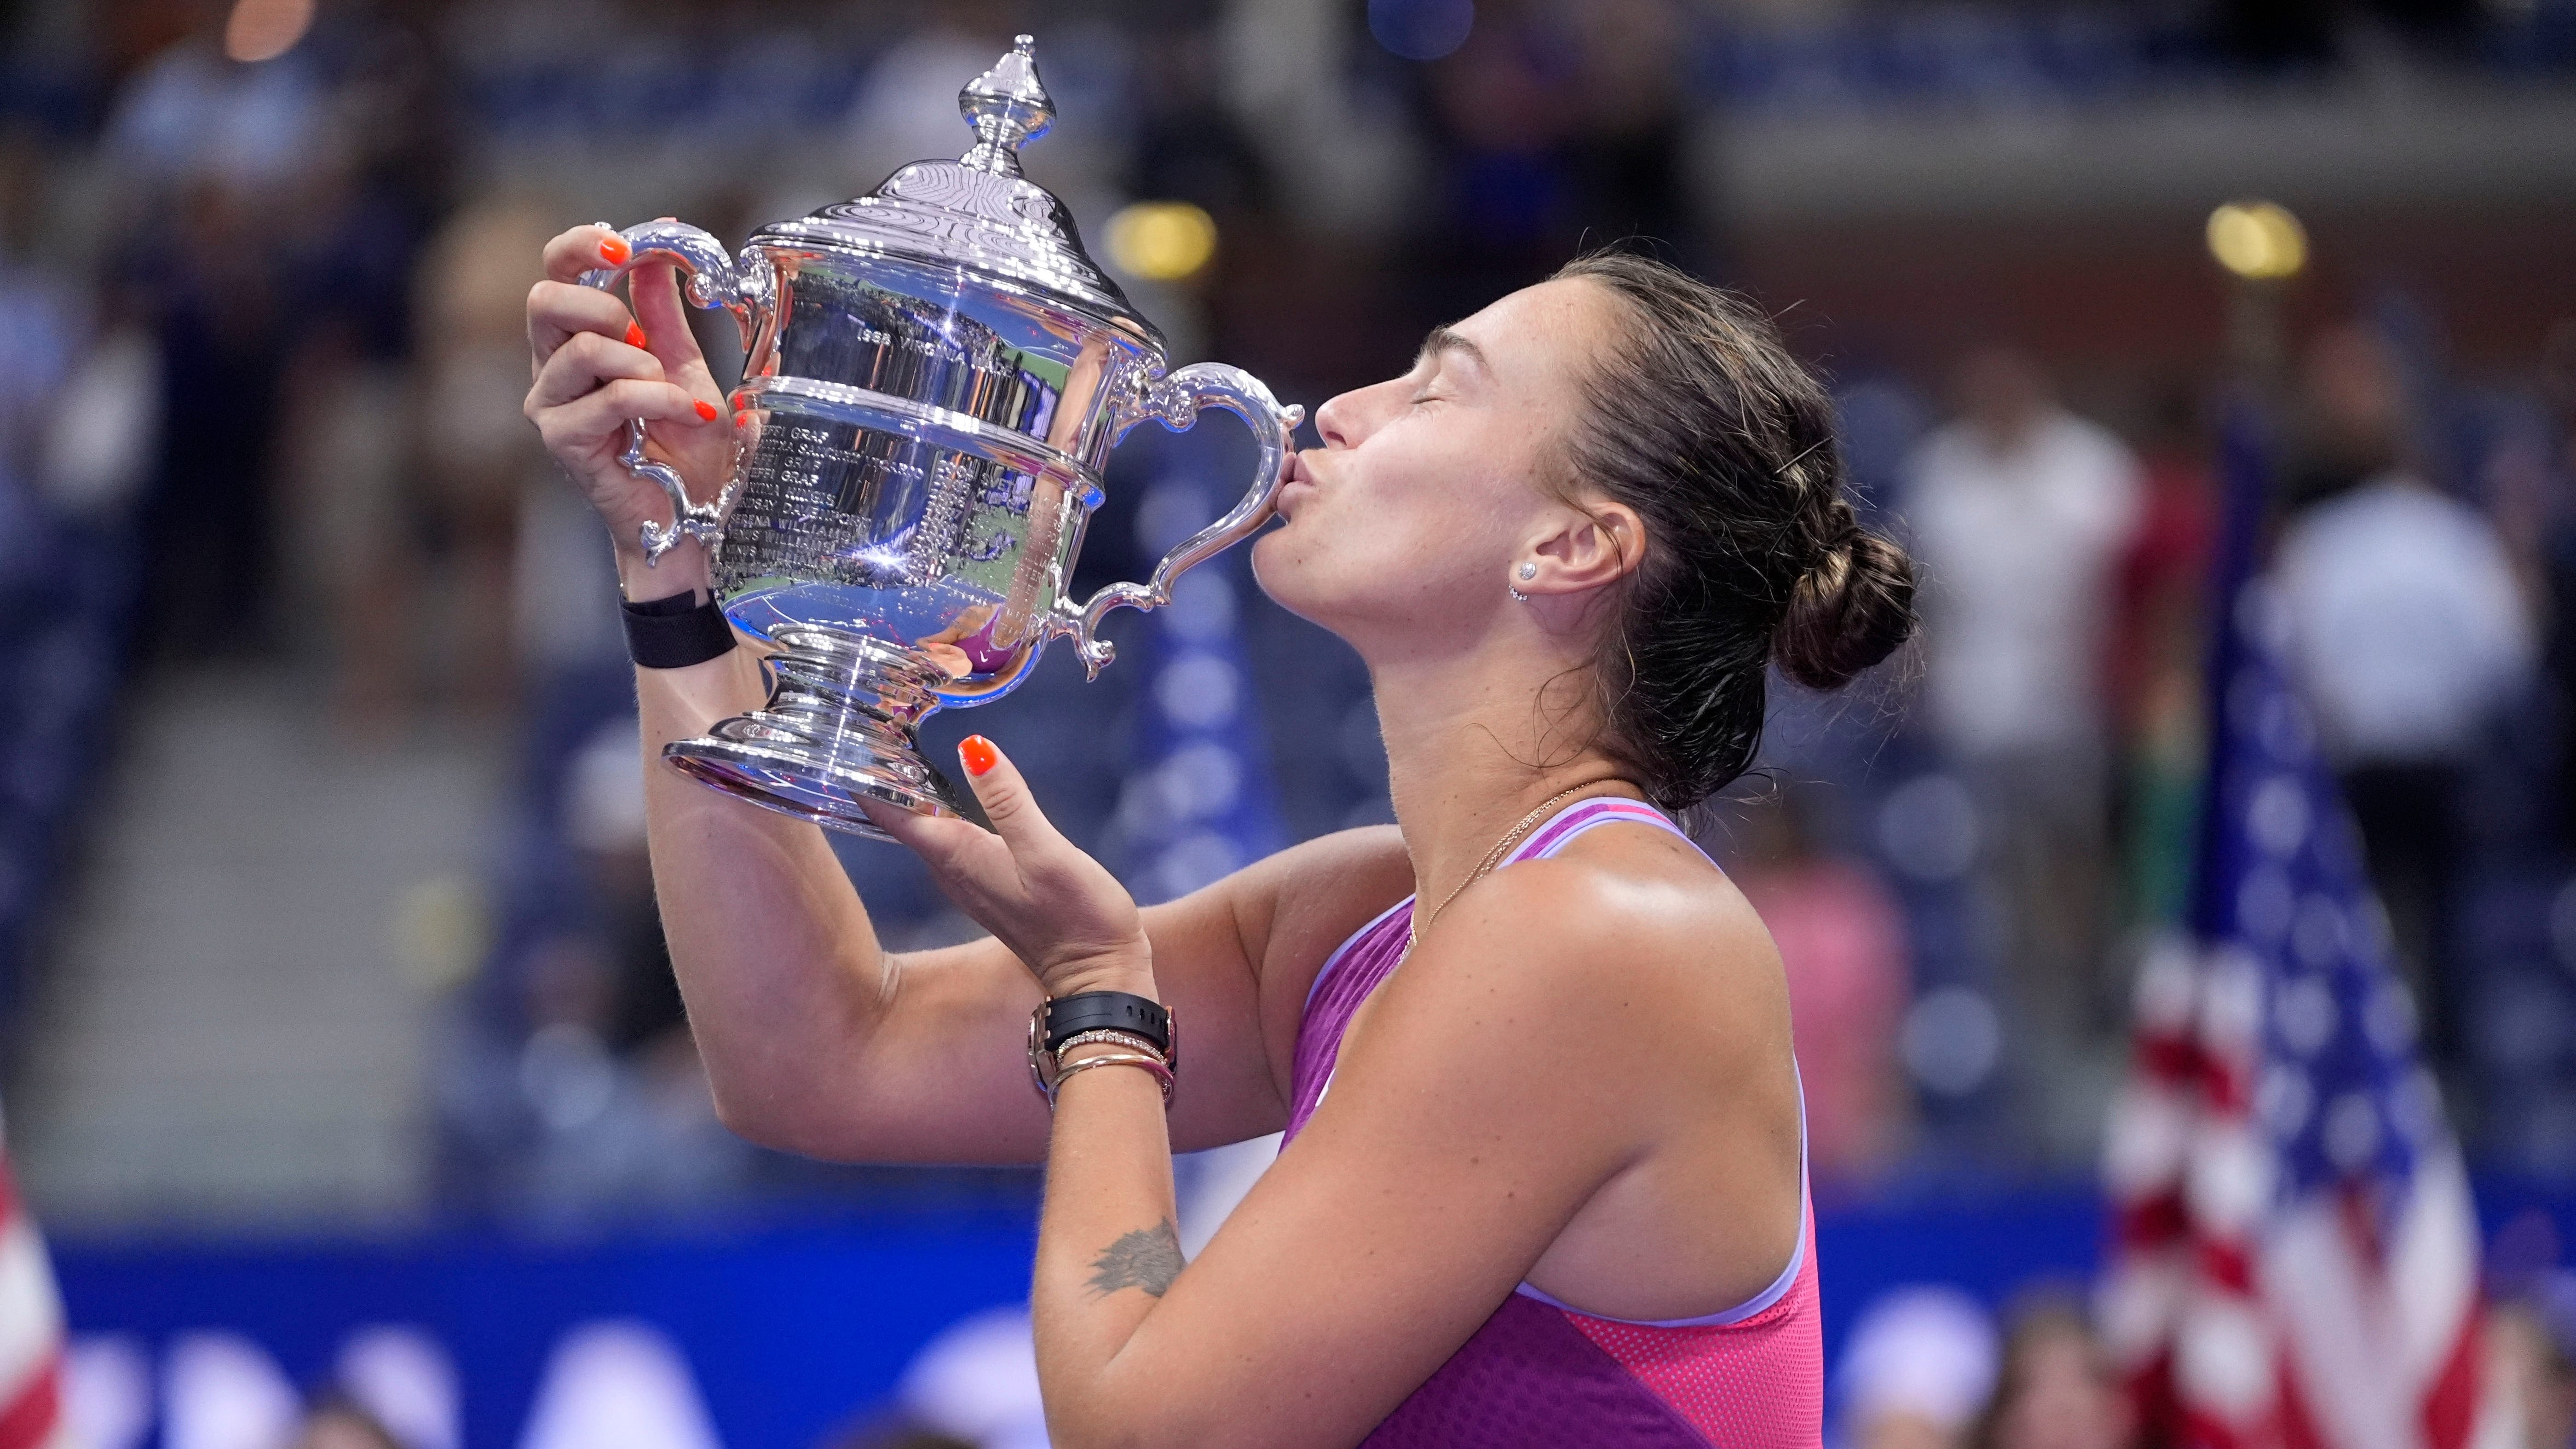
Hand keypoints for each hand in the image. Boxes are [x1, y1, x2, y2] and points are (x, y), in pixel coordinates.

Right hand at [524, 224, 734, 585]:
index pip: (555, 273)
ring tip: (676, 393)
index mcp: (575, 340)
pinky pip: (609, 398)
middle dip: (604, 304)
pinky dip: (659, 399)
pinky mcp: (562, 440)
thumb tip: (659, 250)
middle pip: (544, 299)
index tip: (625, 244)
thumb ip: (663, 312)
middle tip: (644, 336)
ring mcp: (550, 405)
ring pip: (580, 348)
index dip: (582, 247)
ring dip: (642, 363)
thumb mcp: (685, 365)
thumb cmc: (685, 449)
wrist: (692, 514)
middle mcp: (551, 368)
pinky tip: (690, 414)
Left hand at [861, 736, 1155, 1000]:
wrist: (1097, 976)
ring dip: (911, 791)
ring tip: (899, 744)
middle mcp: (950, 869)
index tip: (849, 734)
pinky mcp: (987, 884)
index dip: (866, 774)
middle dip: (885, 774)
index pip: (890, 812)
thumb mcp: (1046, 852)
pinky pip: (947, 839)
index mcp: (955, 856)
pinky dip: (939, 809)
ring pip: (924, 827)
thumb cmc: (1076, 915)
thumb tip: (972, 747)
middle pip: (900, 816)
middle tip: (874, 722)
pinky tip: (946, 789)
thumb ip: (1009, 801)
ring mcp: (967, 880)